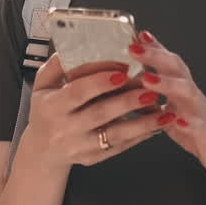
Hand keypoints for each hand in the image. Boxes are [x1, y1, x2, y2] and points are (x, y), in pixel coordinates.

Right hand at [21, 54, 164, 171]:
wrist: (42, 149)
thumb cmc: (45, 111)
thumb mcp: (42, 85)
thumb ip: (57, 65)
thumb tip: (73, 46)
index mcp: (51, 107)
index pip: (78, 92)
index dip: (100, 82)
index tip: (122, 72)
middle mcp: (65, 129)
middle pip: (101, 114)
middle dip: (128, 101)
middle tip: (151, 89)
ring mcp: (80, 147)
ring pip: (116, 135)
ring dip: (142, 122)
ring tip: (163, 110)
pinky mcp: (94, 158)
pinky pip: (121, 147)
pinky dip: (141, 135)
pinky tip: (156, 123)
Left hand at [128, 31, 205, 176]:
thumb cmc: (194, 126)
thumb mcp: (169, 107)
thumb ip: (151, 95)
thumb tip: (126, 84)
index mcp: (179, 87)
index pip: (166, 60)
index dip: (153, 46)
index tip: (137, 34)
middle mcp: (189, 93)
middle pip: (175, 67)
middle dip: (155, 56)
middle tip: (134, 48)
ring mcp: (198, 109)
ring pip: (186, 90)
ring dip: (166, 83)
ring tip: (147, 79)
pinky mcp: (205, 129)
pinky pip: (197, 124)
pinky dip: (187, 122)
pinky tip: (177, 122)